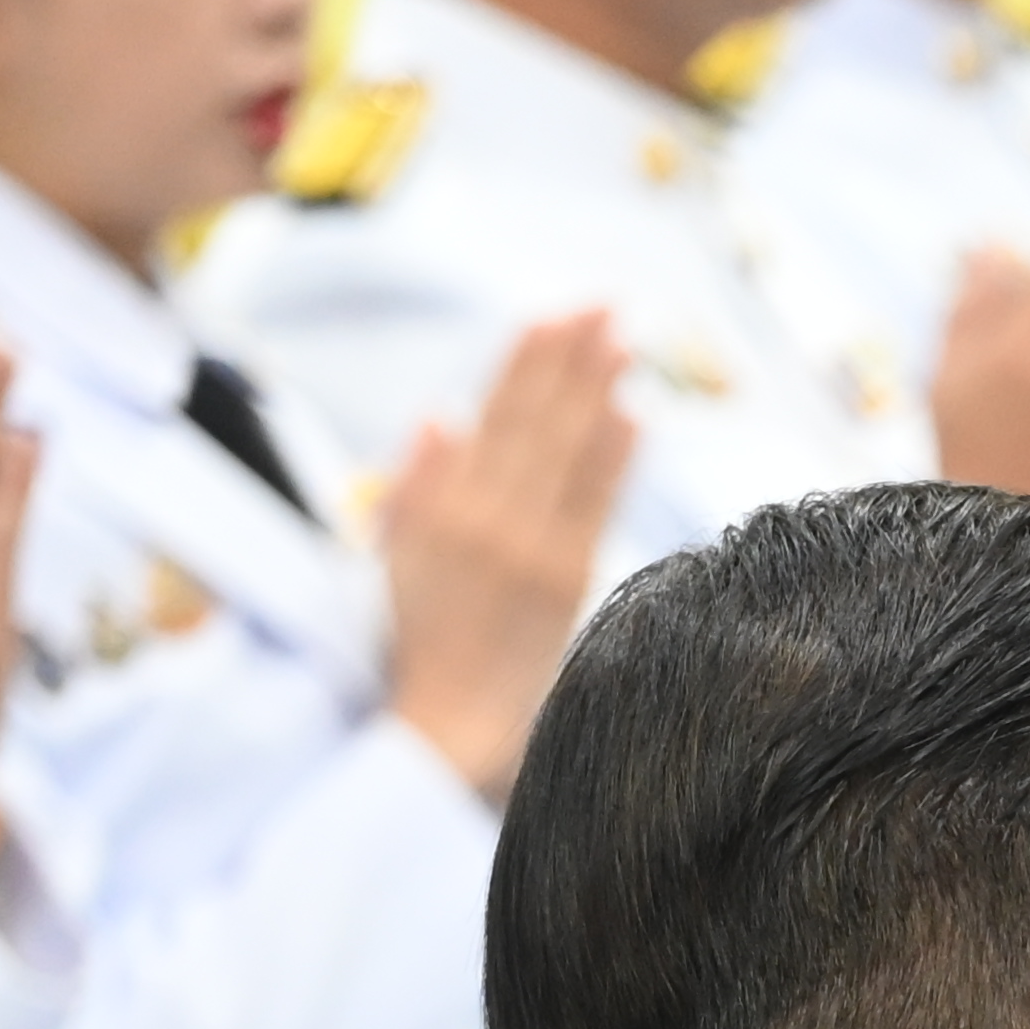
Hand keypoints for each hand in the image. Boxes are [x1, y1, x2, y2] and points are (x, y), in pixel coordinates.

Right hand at [379, 312, 632, 805]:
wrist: (445, 726)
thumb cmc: (418, 644)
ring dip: (597, 390)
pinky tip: (634, 414)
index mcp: (445, 507)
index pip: (494, 417)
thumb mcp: (395, 558)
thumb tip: (438, 416)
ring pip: (567, 451)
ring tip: (623, 339)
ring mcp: (531, 547)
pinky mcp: (565, 581)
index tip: (551, 314)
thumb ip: (414, 487)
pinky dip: (613, 456)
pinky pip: (595, 505)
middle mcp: (488, 518)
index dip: (524, 362)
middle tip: (604, 303)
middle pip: (537, 421)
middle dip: (570, 359)